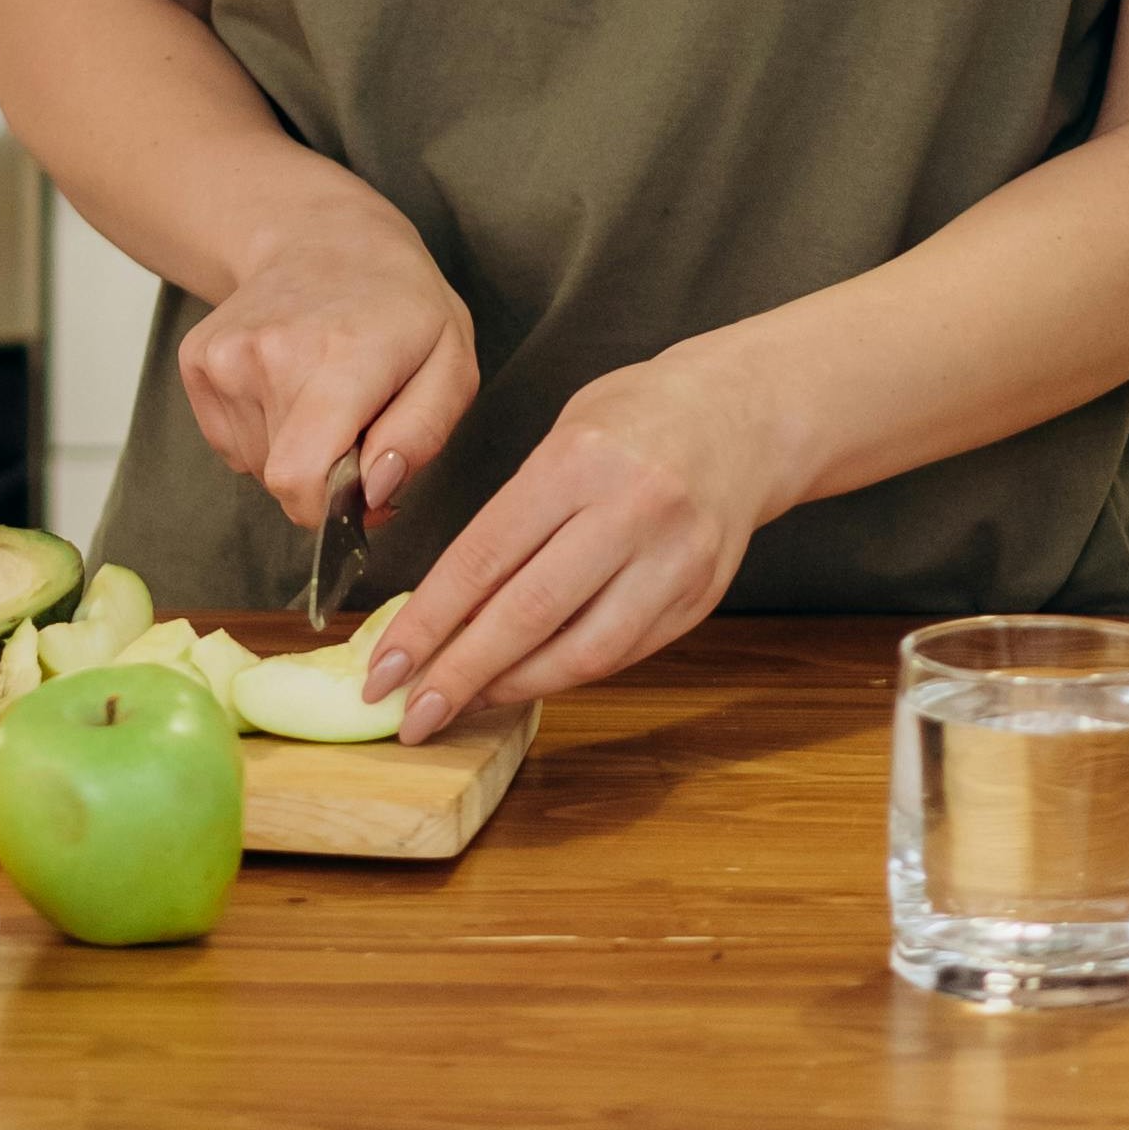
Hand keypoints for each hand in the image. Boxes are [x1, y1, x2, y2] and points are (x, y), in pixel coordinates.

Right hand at [173, 175, 476, 533]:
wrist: (324, 237)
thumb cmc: (399, 305)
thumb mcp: (452, 364)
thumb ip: (421, 436)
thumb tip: (375, 492)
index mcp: (342, 359)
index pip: (299, 479)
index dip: (328, 510)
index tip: (360, 488)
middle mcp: (269, 354)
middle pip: (281, 480)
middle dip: (323, 475)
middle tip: (355, 423)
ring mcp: (224, 356)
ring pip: (255, 465)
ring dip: (293, 450)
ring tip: (321, 393)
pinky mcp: (196, 361)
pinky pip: (231, 444)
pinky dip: (263, 432)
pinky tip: (287, 383)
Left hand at [363, 352, 775, 740]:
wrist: (744, 415)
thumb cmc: (636, 415)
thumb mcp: (562, 435)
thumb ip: (514, 513)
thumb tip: (446, 603)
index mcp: (578, 462)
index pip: (484, 557)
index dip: (427, 621)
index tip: (384, 666)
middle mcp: (630, 513)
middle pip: (528, 615)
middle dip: (459, 674)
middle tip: (409, 714)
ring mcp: (674, 562)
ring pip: (581, 651)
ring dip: (512, 688)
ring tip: (460, 705)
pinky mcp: (700, 597)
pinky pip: (622, 653)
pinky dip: (565, 675)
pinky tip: (523, 683)